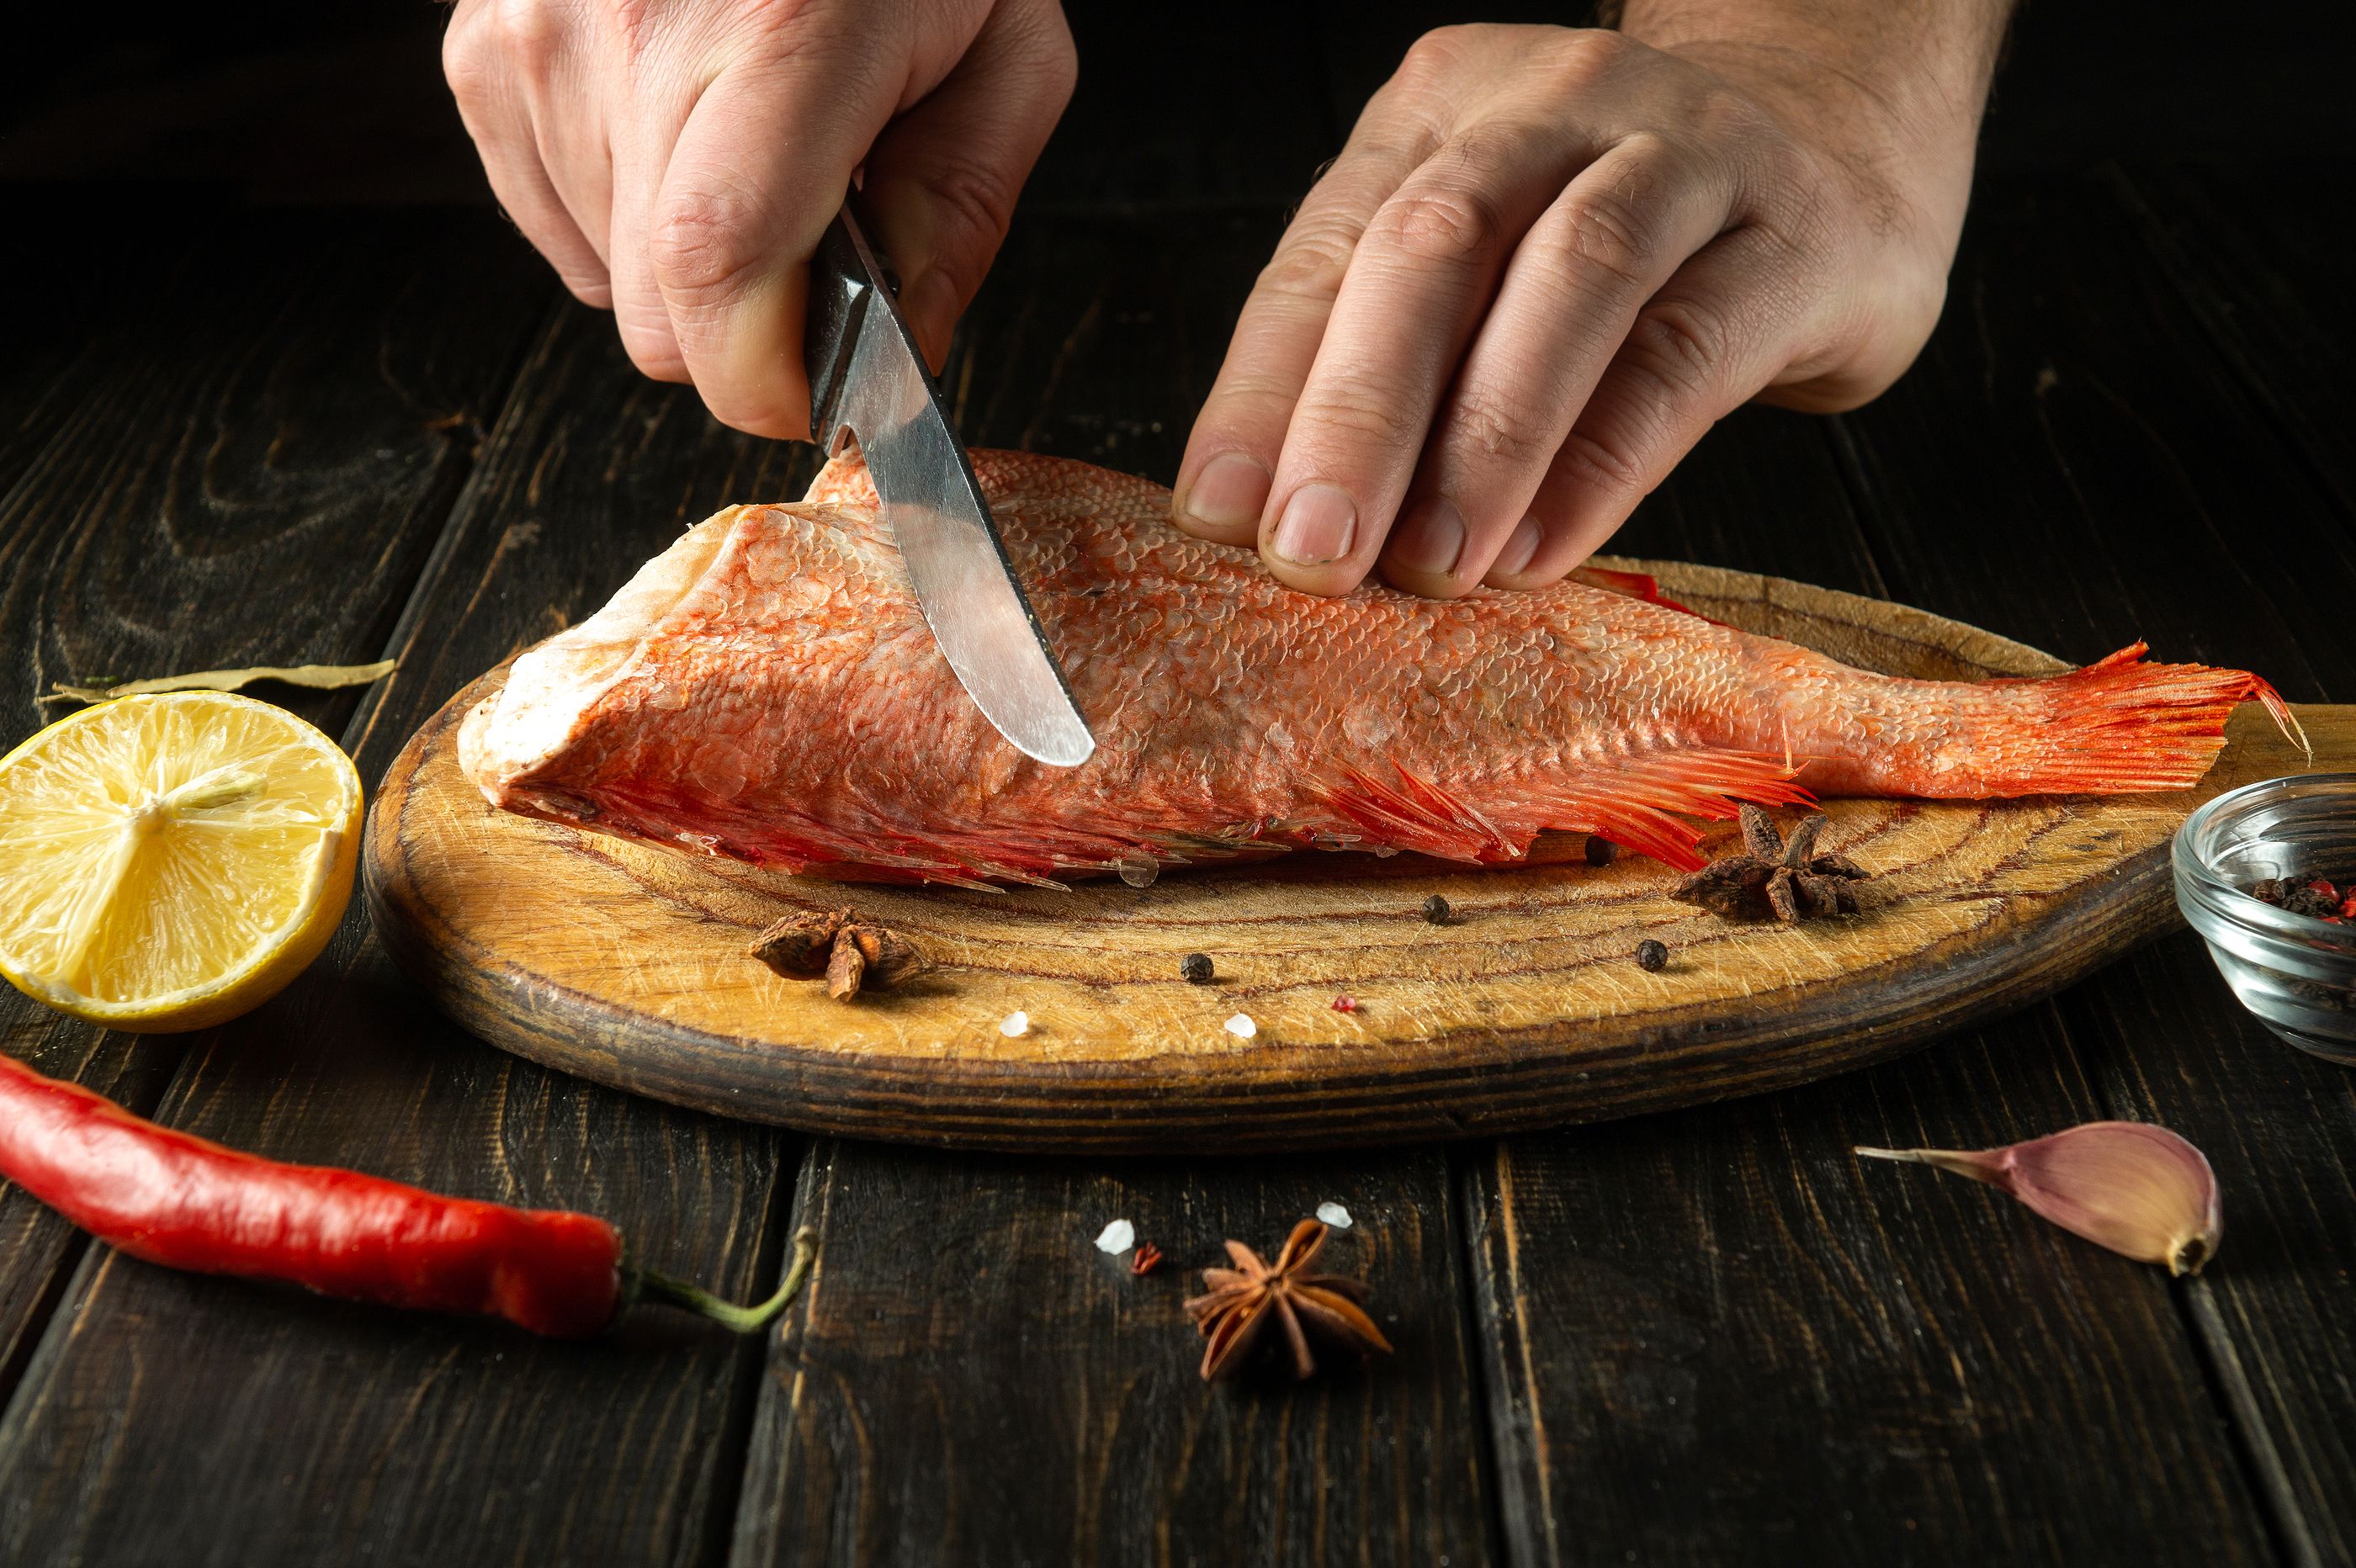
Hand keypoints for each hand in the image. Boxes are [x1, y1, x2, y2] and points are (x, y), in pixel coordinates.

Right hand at [443, 0, 1075, 437]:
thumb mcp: (1006, 49)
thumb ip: (961, 214)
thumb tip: (900, 354)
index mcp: (781, 30)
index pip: (720, 270)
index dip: (766, 376)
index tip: (817, 388)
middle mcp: (635, 32)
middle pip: (662, 317)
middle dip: (749, 327)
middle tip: (820, 237)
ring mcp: (538, 40)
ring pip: (613, 284)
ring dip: (691, 260)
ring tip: (752, 143)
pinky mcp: (484, 50)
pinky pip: (558, 223)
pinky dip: (625, 212)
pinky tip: (683, 127)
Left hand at [1169, 21, 1991, 596]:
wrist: (1837, 155)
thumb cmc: (1620, 249)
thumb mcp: (1483, 271)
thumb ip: (1393, 363)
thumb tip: (1277, 525)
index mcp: (1438, 113)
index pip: (1326, 248)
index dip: (1263, 388)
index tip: (1214, 517)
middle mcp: (1552, 107)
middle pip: (1432, 242)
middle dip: (1358, 410)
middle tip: (1312, 551)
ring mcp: (1685, 152)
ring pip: (1568, 277)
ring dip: (1486, 438)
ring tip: (1430, 568)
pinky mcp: (1796, 236)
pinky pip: (1686, 348)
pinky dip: (1604, 459)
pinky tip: (1541, 550)